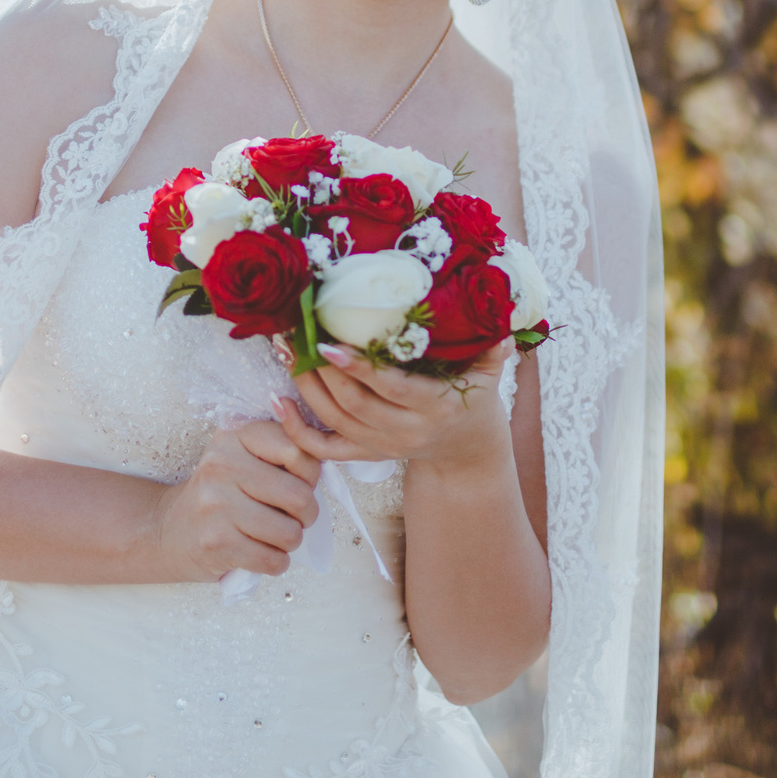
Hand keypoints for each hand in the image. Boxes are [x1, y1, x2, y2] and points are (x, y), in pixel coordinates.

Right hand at [148, 421, 321, 581]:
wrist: (169, 530)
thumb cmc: (222, 493)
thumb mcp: (243, 456)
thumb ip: (282, 447)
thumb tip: (328, 449)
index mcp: (235, 435)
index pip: (299, 450)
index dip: (310, 474)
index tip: (297, 482)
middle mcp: (222, 465)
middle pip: (300, 496)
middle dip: (306, 514)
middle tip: (293, 516)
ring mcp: (216, 505)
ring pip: (290, 533)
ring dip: (291, 541)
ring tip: (274, 535)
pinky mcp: (216, 543)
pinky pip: (273, 560)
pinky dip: (276, 562)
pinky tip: (261, 552)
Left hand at [276, 344, 510, 474]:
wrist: (466, 448)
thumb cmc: (474, 398)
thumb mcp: (490, 375)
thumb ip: (492, 350)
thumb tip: (499, 323)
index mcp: (436, 407)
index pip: (392, 388)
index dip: (360, 369)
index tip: (330, 344)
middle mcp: (406, 431)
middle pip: (354, 405)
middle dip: (321, 372)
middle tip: (295, 336)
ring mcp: (383, 446)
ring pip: (335, 421)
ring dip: (306, 389)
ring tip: (285, 352)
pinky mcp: (365, 454)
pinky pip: (325, 449)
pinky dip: (297, 430)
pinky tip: (277, 403)